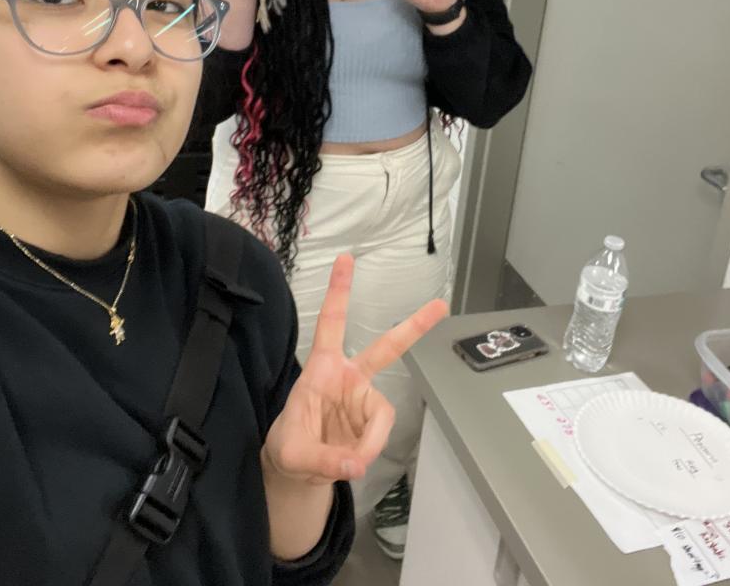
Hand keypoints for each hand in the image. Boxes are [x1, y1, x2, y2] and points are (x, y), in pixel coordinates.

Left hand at [262, 254, 448, 484]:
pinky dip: (369, 451)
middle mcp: (348, 377)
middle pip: (386, 348)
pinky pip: (380, 435)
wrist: (298, 469)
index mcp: (322, 369)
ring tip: (350, 462)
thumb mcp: (294, 456)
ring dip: (371, 440)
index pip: (330, 323)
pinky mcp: (371, 421)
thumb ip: (323, 461)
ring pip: (383, 413)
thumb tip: (357, 464)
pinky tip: (353, 462)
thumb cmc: (289, 448)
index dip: (338, 292)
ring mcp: (363, 398)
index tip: (346, 259)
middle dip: (414, 327)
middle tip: (440, 306)